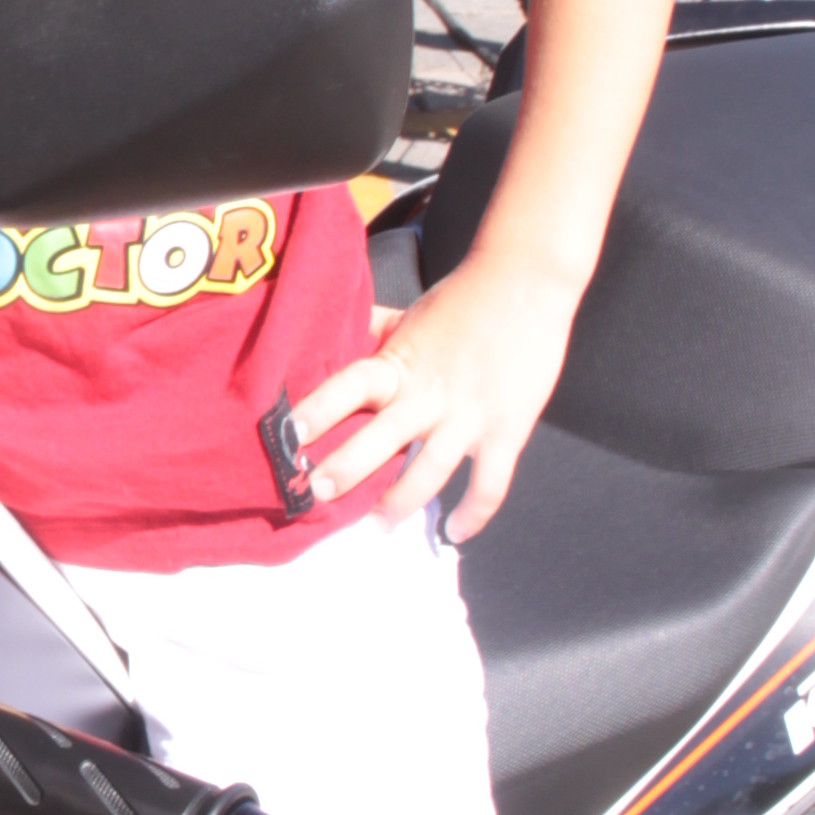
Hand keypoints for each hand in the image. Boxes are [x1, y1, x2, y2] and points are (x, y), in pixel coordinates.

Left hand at [282, 246, 578, 540]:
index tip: (287, 436)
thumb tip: (327, 340)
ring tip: (376, 526)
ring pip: (429, 473)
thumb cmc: (462, 298)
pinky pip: (489, 485)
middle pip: (379, 439)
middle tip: (315, 494)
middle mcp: (427, 394)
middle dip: (345, 471)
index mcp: (398, 362)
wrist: (527, 281)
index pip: (348, 386)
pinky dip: (473, 515)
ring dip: (399, 503)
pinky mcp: (506, 432)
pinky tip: (454, 533)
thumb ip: (370, 335)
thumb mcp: (407, 316)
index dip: (318, 410)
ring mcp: (468, 417)